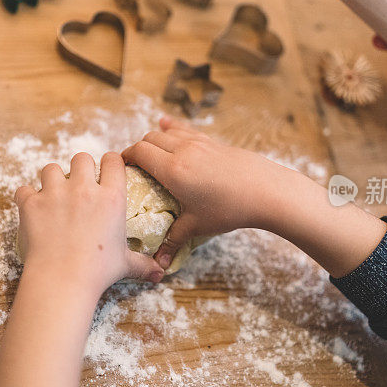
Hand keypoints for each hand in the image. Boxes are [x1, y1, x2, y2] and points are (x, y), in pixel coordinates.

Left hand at [15, 152, 164, 295]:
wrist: (63, 280)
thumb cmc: (98, 272)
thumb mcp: (125, 265)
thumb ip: (143, 264)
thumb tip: (160, 274)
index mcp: (111, 198)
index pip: (113, 161)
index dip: (110, 163)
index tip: (106, 172)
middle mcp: (84, 189)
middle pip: (81, 158)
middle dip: (80, 168)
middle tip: (79, 185)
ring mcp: (55, 193)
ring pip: (51, 168)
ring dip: (52, 178)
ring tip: (53, 194)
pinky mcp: (31, 204)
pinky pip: (24, 190)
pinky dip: (26, 198)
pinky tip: (31, 208)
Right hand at [122, 117, 309, 267]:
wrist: (267, 190)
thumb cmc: (230, 209)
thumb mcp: (197, 226)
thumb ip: (174, 240)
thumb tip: (159, 264)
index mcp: (172, 170)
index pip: (139, 153)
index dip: (125, 157)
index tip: (120, 166)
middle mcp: (182, 150)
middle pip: (150, 139)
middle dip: (138, 149)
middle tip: (135, 166)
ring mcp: (199, 143)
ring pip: (168, 132)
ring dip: (155, 139)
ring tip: (150, 151)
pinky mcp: (213, 142)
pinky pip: (186, 129)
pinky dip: (172, 127)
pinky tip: (166, 123)